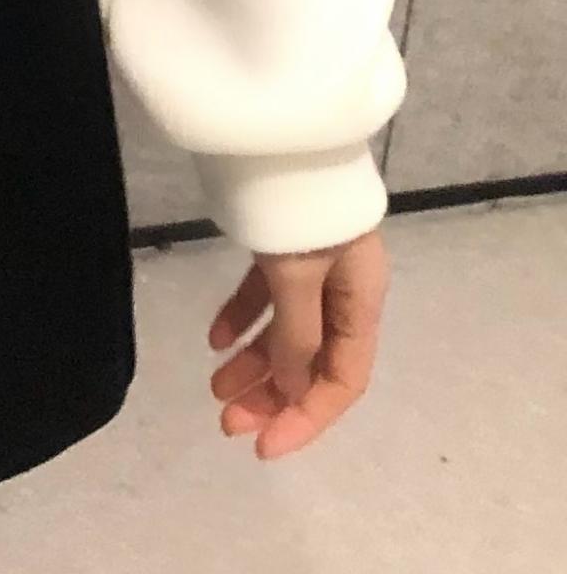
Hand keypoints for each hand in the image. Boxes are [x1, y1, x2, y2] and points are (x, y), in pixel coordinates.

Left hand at [205, 224, 389, 459]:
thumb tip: (292, 389)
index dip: (307, 416)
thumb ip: (296, 334)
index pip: (343, 378)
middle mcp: (342, 287)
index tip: (264, 446)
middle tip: (225, 421)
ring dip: (253, 363)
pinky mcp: (281, 243)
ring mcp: (311, 265)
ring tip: (213, 389)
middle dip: (272, 394)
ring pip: (285, 330)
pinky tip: (213, 338)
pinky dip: (242, 318)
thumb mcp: (297, 272)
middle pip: (311, 359)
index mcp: (361, 299)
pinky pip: (266, 294)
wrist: (280, 126)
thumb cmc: (296, 202)